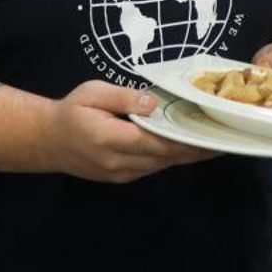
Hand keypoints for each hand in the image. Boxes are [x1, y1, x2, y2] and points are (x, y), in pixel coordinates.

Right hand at [46, 80, 215, 182]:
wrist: (47, 141)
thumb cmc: (70, 111)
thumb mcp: (92, 92)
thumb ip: (123, 96)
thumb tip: (152, 103)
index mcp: (109, 138)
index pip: (155, 141)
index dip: (184, 139)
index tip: (209, 133)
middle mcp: (117, 162)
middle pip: (164, 157)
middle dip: (194, 149)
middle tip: (223, 138)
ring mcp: (120, 174)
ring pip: (161, 165)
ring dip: (186, 156)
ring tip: (212, 142)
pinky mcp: (121, 178)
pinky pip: (152, 168)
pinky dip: (170, 158)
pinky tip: (187, 148)